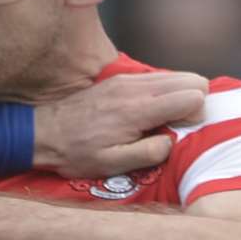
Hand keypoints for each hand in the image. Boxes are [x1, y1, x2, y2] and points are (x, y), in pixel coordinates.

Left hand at [33, 71, 205, 178]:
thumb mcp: (112, 164)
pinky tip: (152, 110)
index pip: (192, 96)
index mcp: (137, 110)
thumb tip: (172, 141)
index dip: (196, 115)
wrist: (44, 132)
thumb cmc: (77, 153)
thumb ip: (148, 153)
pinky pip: (158, 77)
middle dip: (196, 101)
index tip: (181, 131)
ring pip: (176, 75)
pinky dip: (165, 90)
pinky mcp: (120, 79)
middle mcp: (135, 88)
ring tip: (166, 119)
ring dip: (181, 95)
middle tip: (179, 124)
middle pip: (192, 79)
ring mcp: (127, 79)